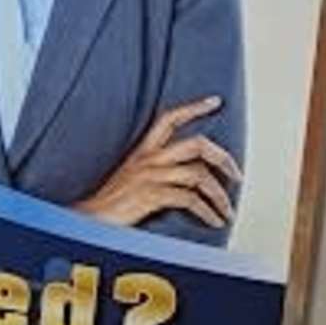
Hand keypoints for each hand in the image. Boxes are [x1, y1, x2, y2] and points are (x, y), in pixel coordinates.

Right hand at [75, 98, 240, 233]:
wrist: (88, 222)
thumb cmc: (110, 204)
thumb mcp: (130, 178)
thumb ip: (155, 170)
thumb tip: (191, 176)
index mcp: (142, 153)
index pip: (169, 119)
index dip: (194, 108)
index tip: (215, 102)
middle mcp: (147, 160)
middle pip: (197, 144)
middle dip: (224, 159)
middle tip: (237, 175)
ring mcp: (149, 177)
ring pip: (199, 175)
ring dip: (220, 196)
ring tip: (227, 210)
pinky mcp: (151, 196)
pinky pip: (191, 200)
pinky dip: (208, 212)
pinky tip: (214, 221)